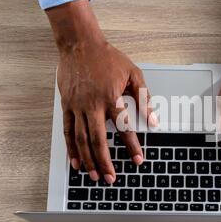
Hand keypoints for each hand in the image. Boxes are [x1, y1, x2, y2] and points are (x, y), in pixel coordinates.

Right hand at [46, 0, 156, 182]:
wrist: (80, 44)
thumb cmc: (108, 58)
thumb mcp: (133, 74)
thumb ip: (144, 98)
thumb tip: (154, 120)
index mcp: (111, 97)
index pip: (123, 128)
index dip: (131, 146)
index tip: (137, 160)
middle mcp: (92, 104)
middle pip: (98, 140)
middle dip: (105, 162)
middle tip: (111, 178)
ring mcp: (77, 106)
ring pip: (81, 139)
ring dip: (88, 159)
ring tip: (94, 176)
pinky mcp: (66, 105)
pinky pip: (68, 131)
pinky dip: (71, 148)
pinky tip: (76, 161)